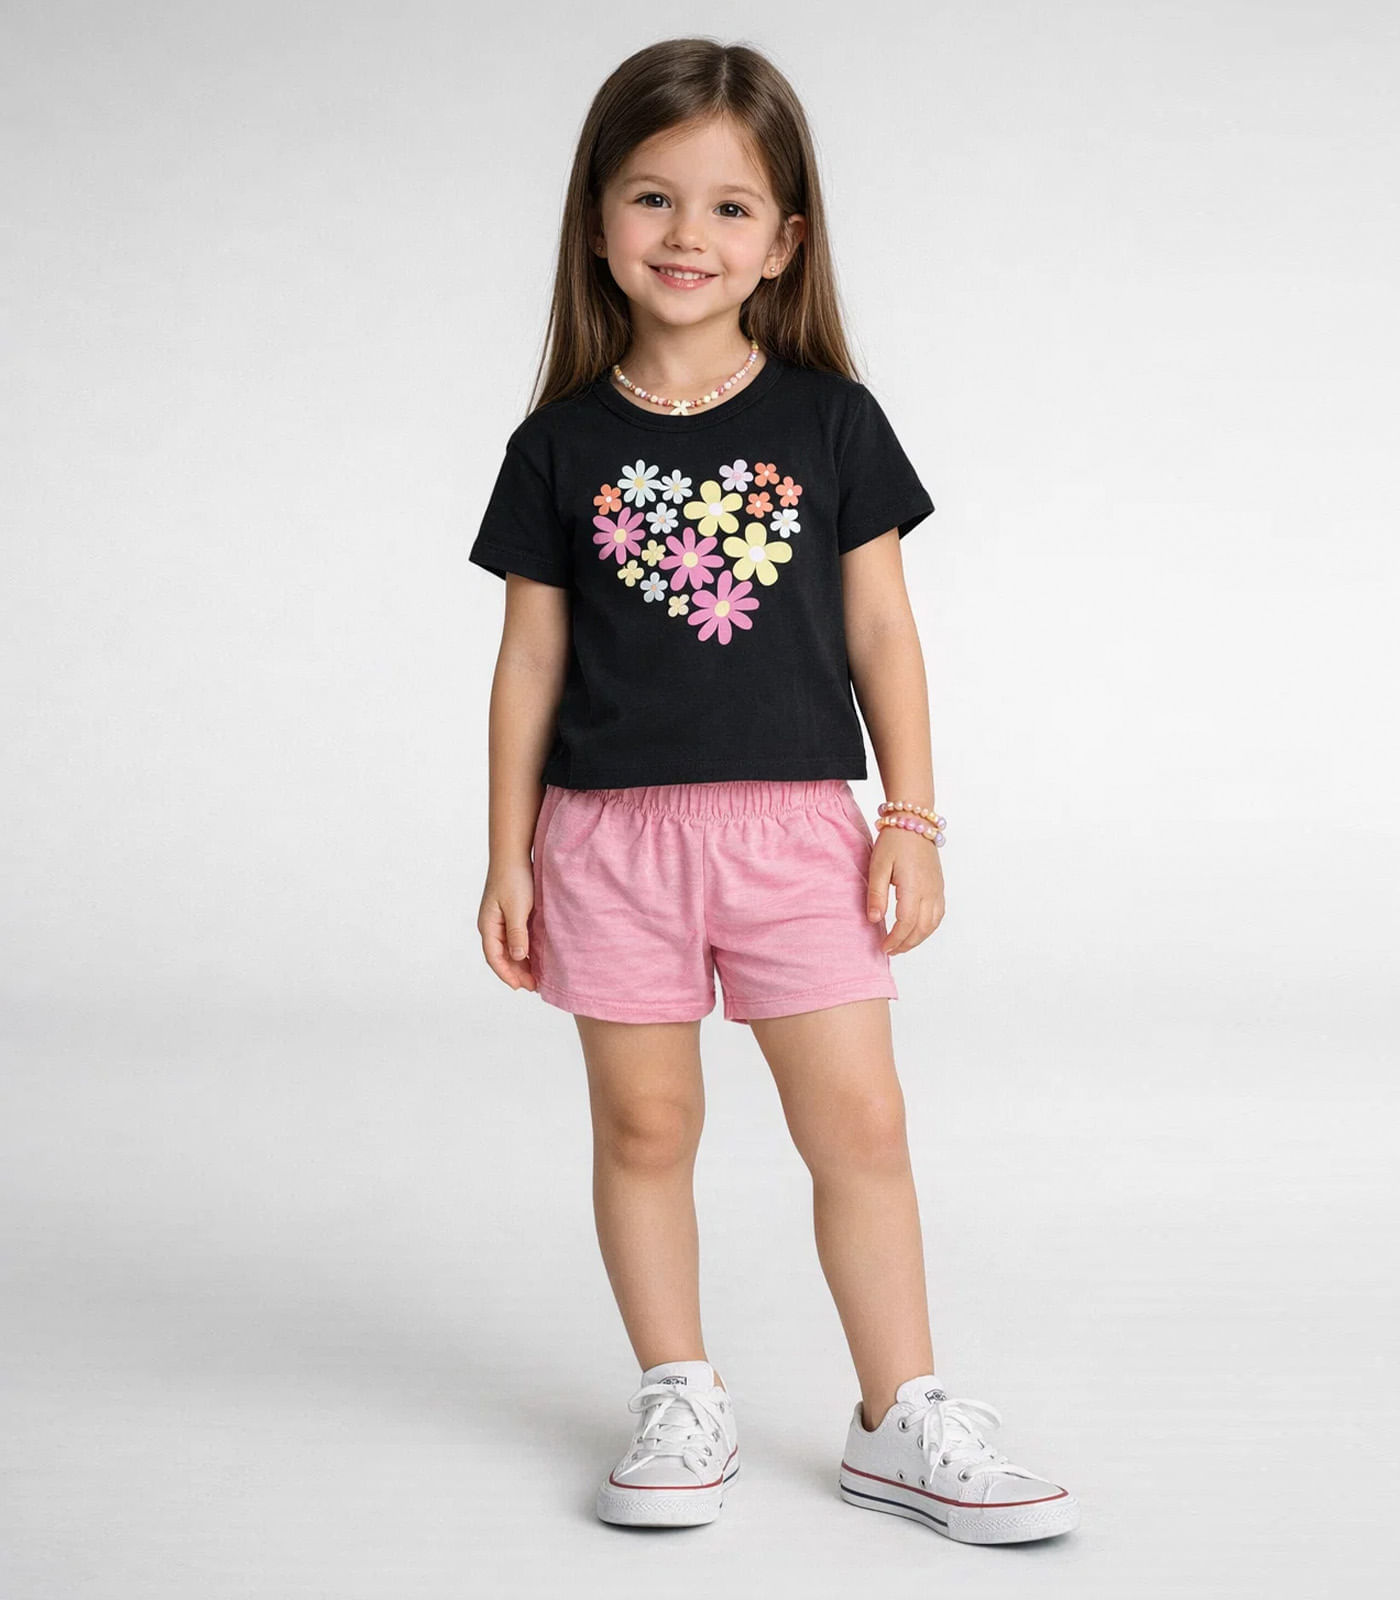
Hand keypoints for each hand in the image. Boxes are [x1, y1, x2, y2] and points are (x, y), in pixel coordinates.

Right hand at [478, 860, 538, 990]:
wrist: (513, 853)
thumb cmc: (513, 878)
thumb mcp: (517, 908)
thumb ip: (517, 934)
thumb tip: (519, 957)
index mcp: (488, 925)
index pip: (494, 958)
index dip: (507, 974)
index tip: (521, 987)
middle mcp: (491, 925)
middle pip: (501, 956)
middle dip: (516, 972)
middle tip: (534, 986)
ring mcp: (499, 919)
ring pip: (508, 948)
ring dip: (520, 963)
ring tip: (536, 976)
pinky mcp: (509, 913)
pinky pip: (514, 938)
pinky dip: (523, 949)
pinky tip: (535, 955)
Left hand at [867, 826, 944, 955]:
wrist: (915, 822)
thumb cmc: (894, 841)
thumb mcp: (878, 866)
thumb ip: (876, 894)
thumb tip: (873, 920)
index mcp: (914, 887)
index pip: (906, 923)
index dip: (895, 939)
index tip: (883, 947)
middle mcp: (930, 891)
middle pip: (921, 928)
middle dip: (906, 944)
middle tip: (890, 951)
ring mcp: (937, 889)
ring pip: (932, 924)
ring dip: (918, 938)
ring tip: (901, 945)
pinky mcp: (939, 886)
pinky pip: (938, 914)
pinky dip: (928, 928)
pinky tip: (917, 930)